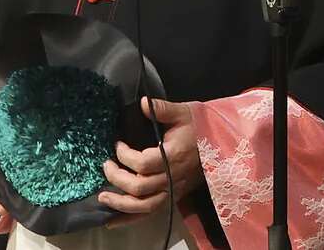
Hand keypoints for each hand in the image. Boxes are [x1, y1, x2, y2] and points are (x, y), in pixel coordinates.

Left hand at [98, 97, 202, 223]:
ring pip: (144, 206)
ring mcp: (174, 189)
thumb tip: (142, 102)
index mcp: (174, 155)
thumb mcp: (183, 112)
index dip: (125, 156)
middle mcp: (173, 176)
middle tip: (106, 165)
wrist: (221, 140)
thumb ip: (162, 108)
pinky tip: (113, 221)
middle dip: (117, 177)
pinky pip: (151, 212)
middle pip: (139, 186)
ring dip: (120, 204)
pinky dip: (131, 219)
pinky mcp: (173, 196)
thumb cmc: (200, 125)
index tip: (118, 144)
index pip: (142, 163)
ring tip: (103, 197)